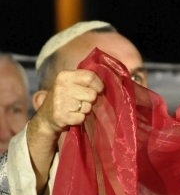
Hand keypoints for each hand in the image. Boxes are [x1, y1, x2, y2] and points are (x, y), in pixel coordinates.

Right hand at [27, 69, 104, 194]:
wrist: (47, 118)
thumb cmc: (66, 99)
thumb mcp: (72, 84)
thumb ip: (88, 80)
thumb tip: (118, 77)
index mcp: (65, 75)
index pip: (91, 77)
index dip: (99, 85)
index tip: (99, 91)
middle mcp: (61, 86)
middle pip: (92, 94)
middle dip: (91, 101)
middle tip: (82, 102)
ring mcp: (59, 102)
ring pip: (88, 107)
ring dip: (85, 110)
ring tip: (75, 109)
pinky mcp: (61, 116)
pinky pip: (82, 118)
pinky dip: (80, 119)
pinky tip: (72, 116)